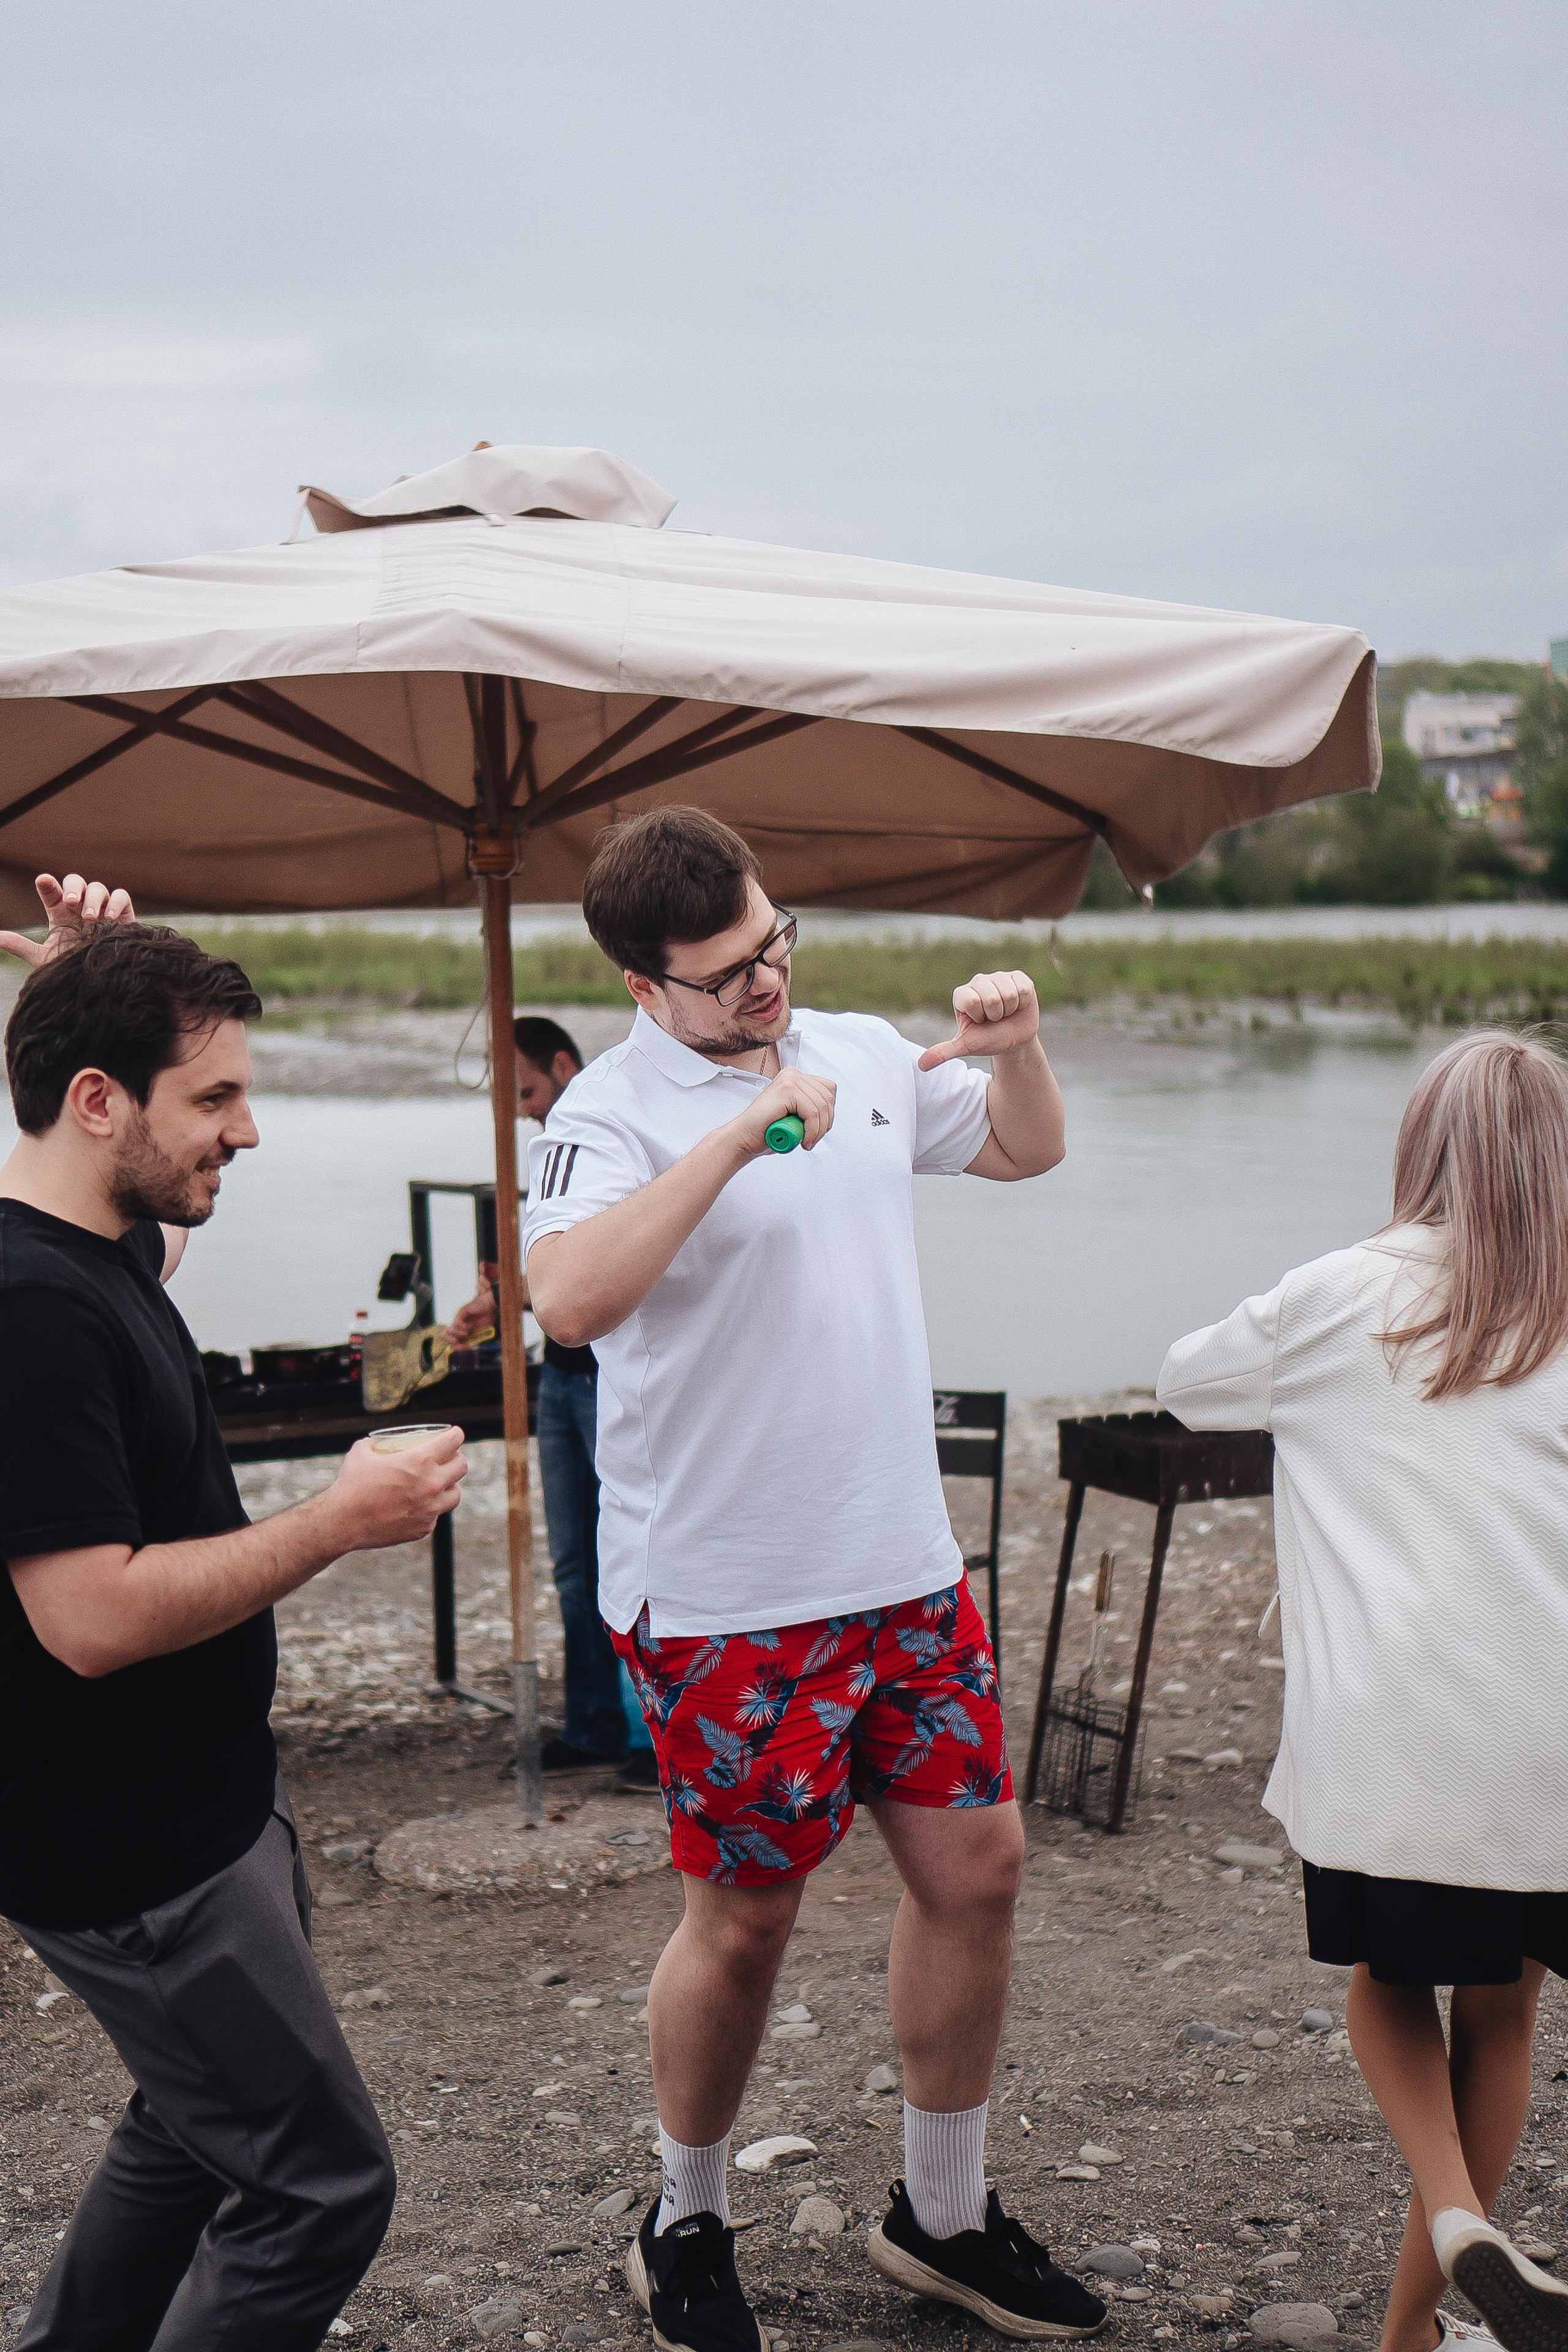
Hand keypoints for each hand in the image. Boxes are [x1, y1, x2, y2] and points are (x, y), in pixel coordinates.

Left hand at [0, 872, 136, 967]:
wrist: (99, 983)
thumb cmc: (71, 968)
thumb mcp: (44, 958)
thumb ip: (21, 946)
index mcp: (60, 913)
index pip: (52, 891)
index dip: (48, 884)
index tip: (43, 881)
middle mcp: (80, 907)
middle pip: (76, 882)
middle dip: (73, 888)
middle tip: (70, 901)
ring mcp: (102, 908)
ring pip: (98, 888)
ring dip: (93, 899)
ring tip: (90, 918)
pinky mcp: (123, 914)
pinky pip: (121, 897)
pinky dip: (116, 903)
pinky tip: (109, 918)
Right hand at [327, 1427, 467, 1550]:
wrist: (344, 1521)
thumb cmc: (351, 1485)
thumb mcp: (361, 1453)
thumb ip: (373, 1444)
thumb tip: (376, 1443)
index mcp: (420, 1460)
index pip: (453, 1441)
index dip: (455, 1435)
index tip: (454, 1435)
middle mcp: (431, 1484)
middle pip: (461, 1467)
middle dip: (456, 1460)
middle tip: (448, 1459)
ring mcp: (430, 1509)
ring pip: (455, 1494)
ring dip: (449, 1487)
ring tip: (440, 1484)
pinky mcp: (424, 1528)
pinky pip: (435, 1515)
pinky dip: (430, 1509)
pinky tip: (419, 1506)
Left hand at [446, 1270, 498, 1344]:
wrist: (491, 1306)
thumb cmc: (487, 1317)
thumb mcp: (480, 1332)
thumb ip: (473, 1339)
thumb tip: (468, 1347)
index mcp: (461, 1329)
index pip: (451, 1339)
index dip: (456, 1345)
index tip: (465, 1348)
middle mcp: (458, 1323)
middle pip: (445, 1334)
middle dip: (452, 1340)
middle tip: (461, 1342)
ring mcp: (459, 1317)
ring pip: (450, 1329)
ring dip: (459, 1334)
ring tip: (468, 1333)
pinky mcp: (462, 1312)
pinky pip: (458, 1323)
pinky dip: (464, 1327)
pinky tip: (471, 1326)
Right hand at [725, 1068, 836, 1159]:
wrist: (744, 1137)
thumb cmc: (767, 1130)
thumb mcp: (796, 1115)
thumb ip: (810, 1107)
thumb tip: (829, 1112)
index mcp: (795, 1078)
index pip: (828, 1090)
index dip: (828, 1113)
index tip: (817, 1130)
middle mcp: (793, 1074)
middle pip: (828, 1097)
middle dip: (825, 1123)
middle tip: (812, 1138)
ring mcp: (789, 1079)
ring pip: (822, 1106)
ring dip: (818, 1130)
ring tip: (806, 1141)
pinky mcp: (786, 1089)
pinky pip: (813, 1112)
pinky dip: (812, 1130)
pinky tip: (803, 1140)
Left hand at [918, 969, 1040, 1067]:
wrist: (1014, 1041)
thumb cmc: (988, 1040)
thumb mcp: (966, 1046)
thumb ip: (944, 1052)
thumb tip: (921, 1066)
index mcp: (962, 994)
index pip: (971, 1001)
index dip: (979, 1017)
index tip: (980, 1022)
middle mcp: (979, 981)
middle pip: (991, 998)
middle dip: (996, 1015)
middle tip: (994, 1019)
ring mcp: (999, 977)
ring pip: (1009, 994)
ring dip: (1010, 1010)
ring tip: (1006, 1013)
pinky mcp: (1018, 978)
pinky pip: (1023, 989)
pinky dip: (1023, 1003)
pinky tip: (1017, 1006)